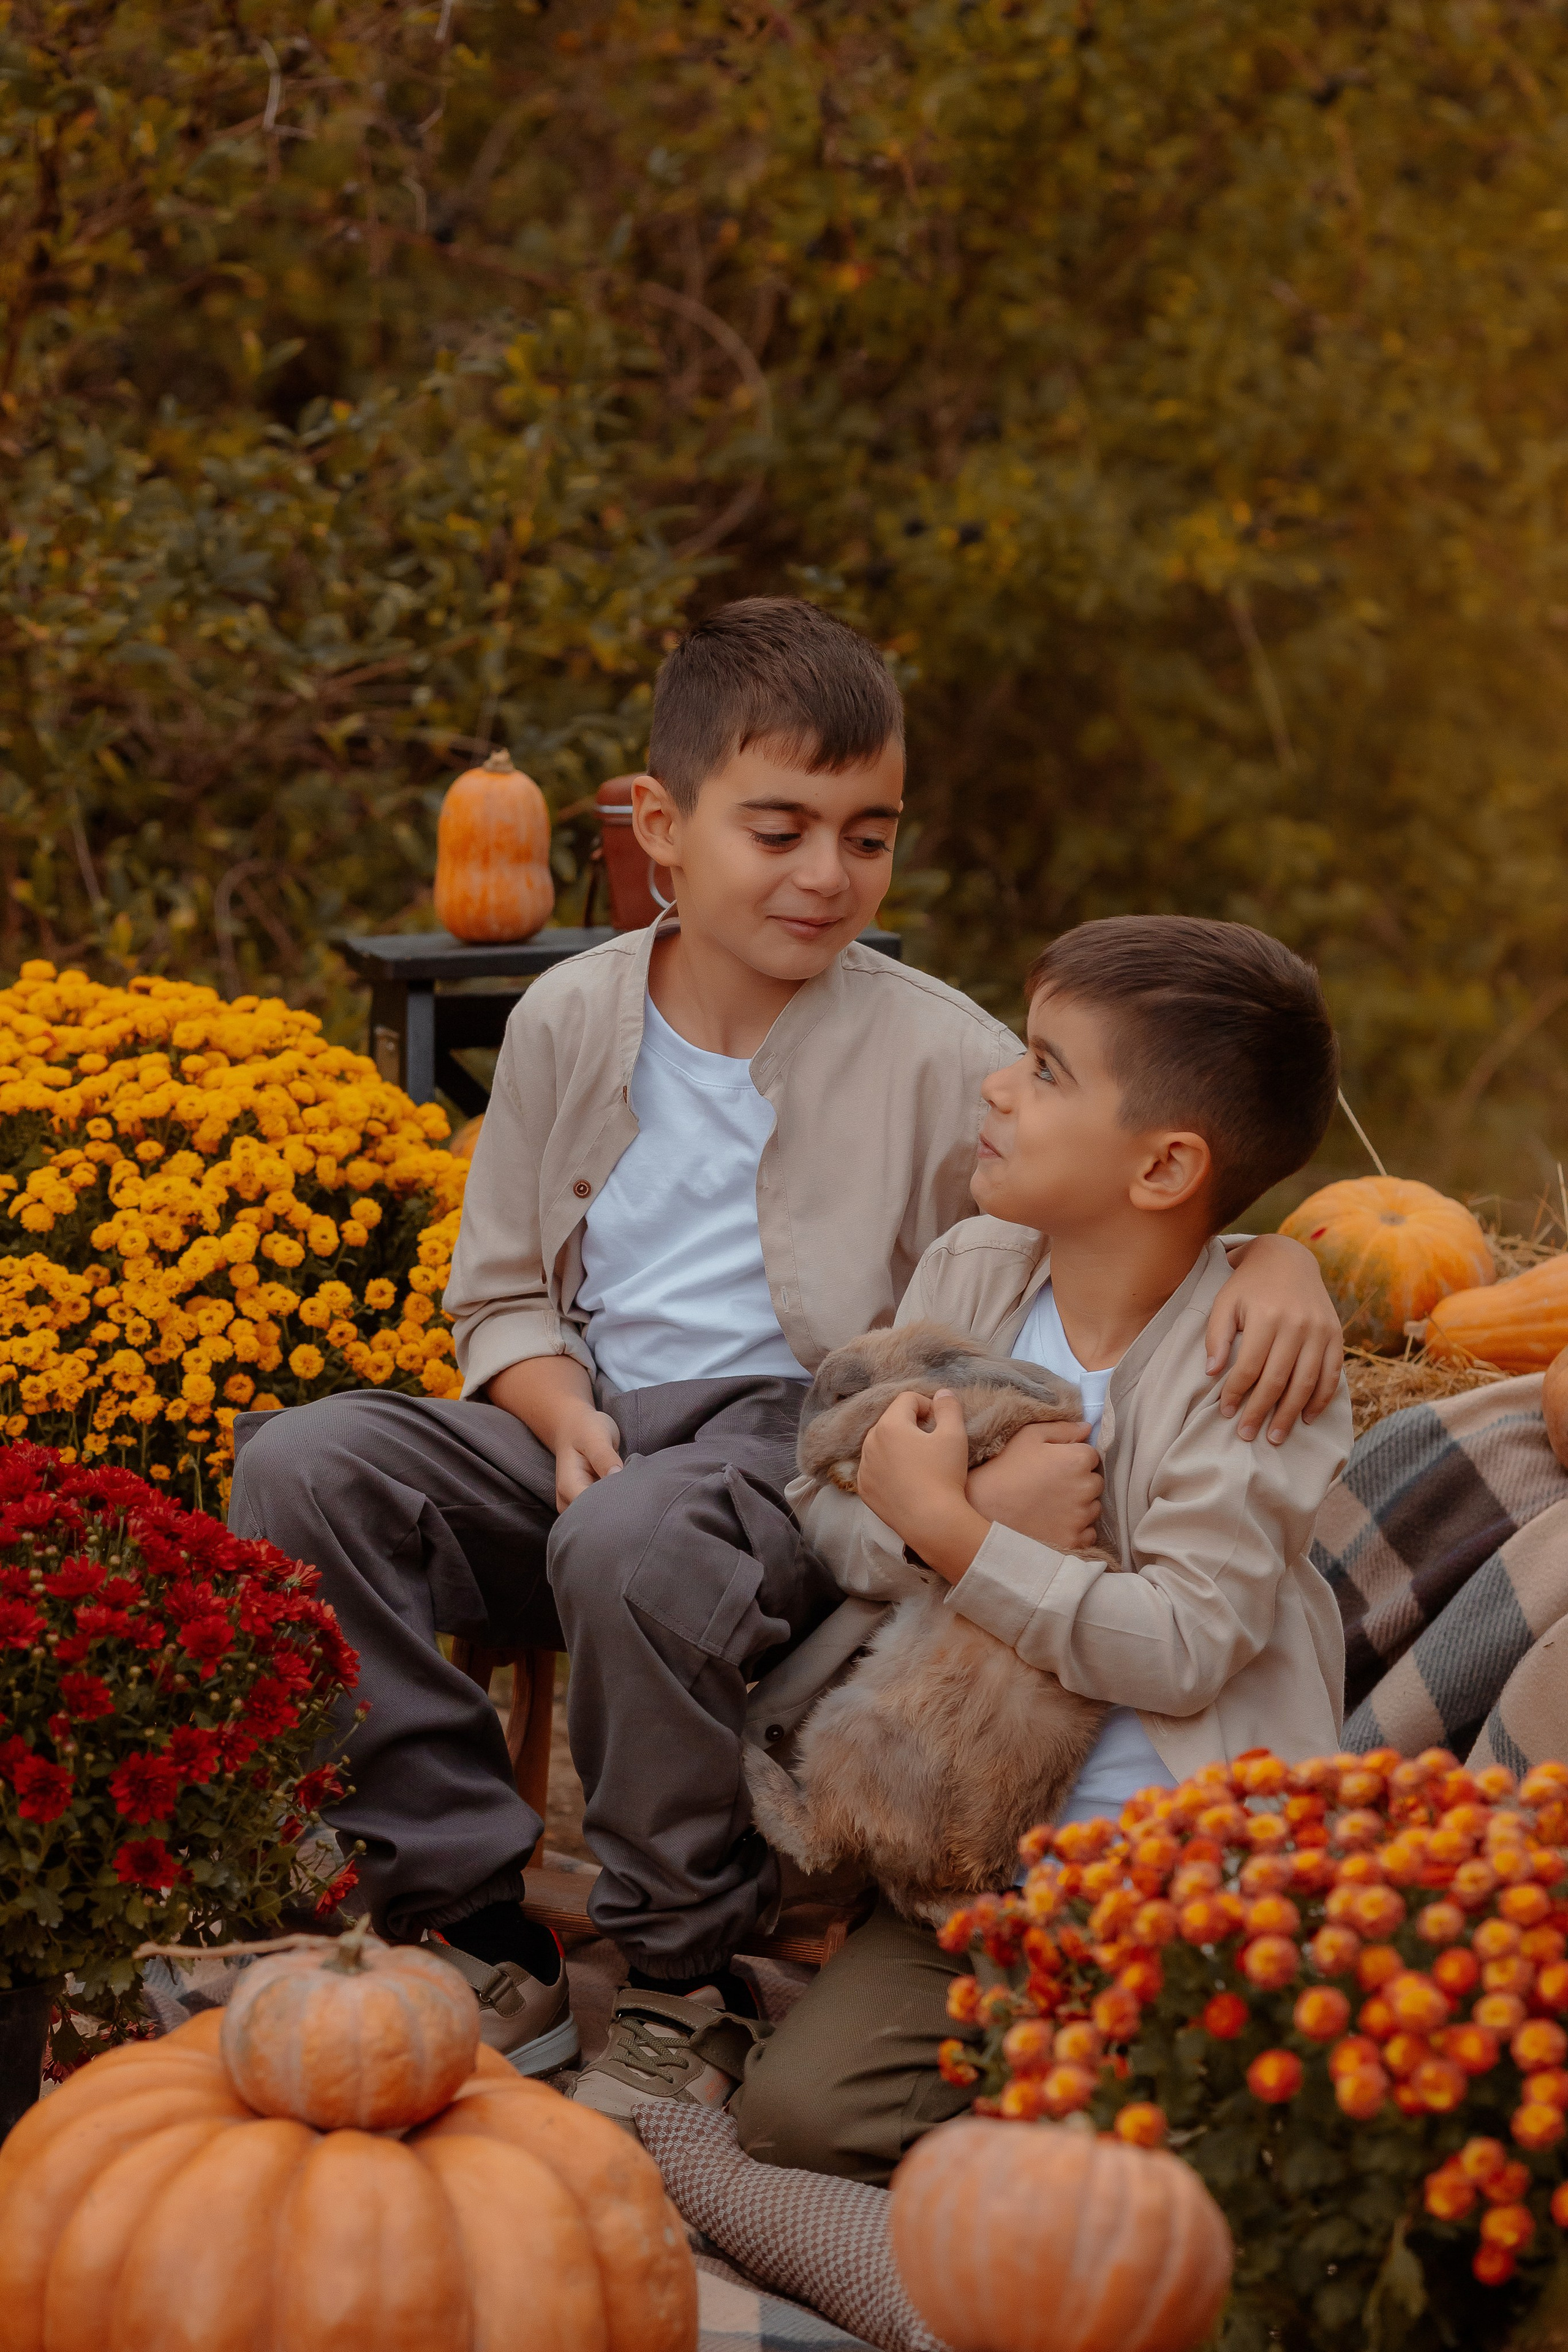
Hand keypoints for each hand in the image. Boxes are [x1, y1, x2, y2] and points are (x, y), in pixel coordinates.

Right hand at [548, 1400, 625, 1509]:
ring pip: (600, 1518)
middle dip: (619, 1509)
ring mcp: (575, 1506)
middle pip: (596, 1519)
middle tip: (640, 1496)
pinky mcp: (586, 1505)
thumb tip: (616, 1475)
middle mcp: (568, 1503)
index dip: (614, 1506)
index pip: (592, 1511)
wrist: (573, 1427)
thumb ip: (604, 1457)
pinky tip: (628, 1495)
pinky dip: (616, 1505)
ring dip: (618, 1508)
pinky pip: (603, 1512)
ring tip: (635, 1494)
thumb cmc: (585, 1429)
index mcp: (568, 1488)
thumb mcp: (595, 1436)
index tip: (635, 1495)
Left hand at [856, 1389, 988, 1582]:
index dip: (928, 1406)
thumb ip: (948, 1407)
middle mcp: (870, 1442)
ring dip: (898, 1446)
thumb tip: (942, 1393)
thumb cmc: (944, 1475)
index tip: (940, 1424)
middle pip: (892, 1420)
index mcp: (889, 1425)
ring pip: (881, 1444)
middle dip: (911, 1425)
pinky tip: (906, 1480)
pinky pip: (875, 1468)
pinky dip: (888, 1468)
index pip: (907, 1399)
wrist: (932, 1522)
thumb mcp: (954, 1435)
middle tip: (931, 1444)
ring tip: (919, 1463)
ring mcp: (864, 1467)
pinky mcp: (864, 1489)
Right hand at [965, 1422, 1101, 1552]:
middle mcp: (1086, 1489)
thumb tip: (1087, 1428)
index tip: (1055, 1466)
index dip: (1074, 1459)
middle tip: (1051, 1486)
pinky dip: (1076, 1530)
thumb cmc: (1002, 1469)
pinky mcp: (1074, 1541)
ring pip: (1092, 1508)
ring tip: (1050, 1506)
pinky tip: (1052, 1524)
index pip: (1092, 1456)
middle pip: (1095, 1482)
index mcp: (1077, 1460)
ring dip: (1079, 1506)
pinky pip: (1087, 1533)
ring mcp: (1081, 1518)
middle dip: (1079, 1482)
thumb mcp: (1027, 1437)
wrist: (979, 1511)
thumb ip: (1061, 1428)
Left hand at [1209, 1232, 1342, 1443]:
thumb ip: (1216, 1336)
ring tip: (1275, 1437)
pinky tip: (1307, 1417)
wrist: (1287, 1258)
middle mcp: (1296, 1324)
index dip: (1236, 1394)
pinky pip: (1332, 1373)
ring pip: (1306, 1382)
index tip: (1225, 1412)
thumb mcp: (1225, 1302)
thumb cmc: (1248, 1285)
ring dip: (1290, 1414)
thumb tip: (1212, 1373)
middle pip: (1278, 1379)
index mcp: (1266, 1316)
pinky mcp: (1335, 1334)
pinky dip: (1321, 1399)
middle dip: (1261, 1412)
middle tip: (1248, 1435)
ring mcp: (1319, 1330)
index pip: (1249, 1367)